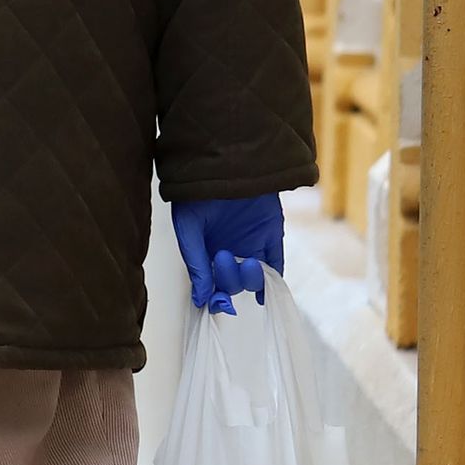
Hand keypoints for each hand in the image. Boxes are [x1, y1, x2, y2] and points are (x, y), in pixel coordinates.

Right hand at [171, 193, 283, 314]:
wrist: (225, 162)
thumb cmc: (198, 191)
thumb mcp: (188, 228)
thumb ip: (197, 263)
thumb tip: (202, 299)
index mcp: (206, 251)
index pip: (212, 285)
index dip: (216, 299)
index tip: (218, 303)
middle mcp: (230, 251)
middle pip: (234, 283)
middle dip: (230, 279)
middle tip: (224, 256)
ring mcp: (252, 244)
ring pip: (255, 278)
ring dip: (252, 280)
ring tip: (248, 262)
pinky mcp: (271, 234)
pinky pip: (276, 262)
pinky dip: (273, 278)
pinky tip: (267, 291)